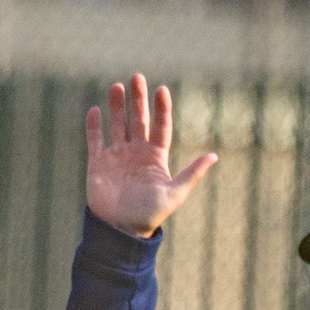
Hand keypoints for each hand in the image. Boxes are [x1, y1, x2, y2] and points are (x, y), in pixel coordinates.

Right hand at [85, 74, 217, 238]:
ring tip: (117, 86)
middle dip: (138, 99)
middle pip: (139, 120)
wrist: (121, 232)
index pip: (160, 126)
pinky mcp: (98, 164)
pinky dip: (94, 126)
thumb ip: (193, 174)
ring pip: (117, 125)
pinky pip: (95, 140)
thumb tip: (214, 156)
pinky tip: (95, 110)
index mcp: (156, 158)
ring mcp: (117, 157)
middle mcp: (137, 153)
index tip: (162, 90)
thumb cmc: (150, 215)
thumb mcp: (175, 194)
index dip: (162, 108)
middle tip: (137, 78)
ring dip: (117, 106)